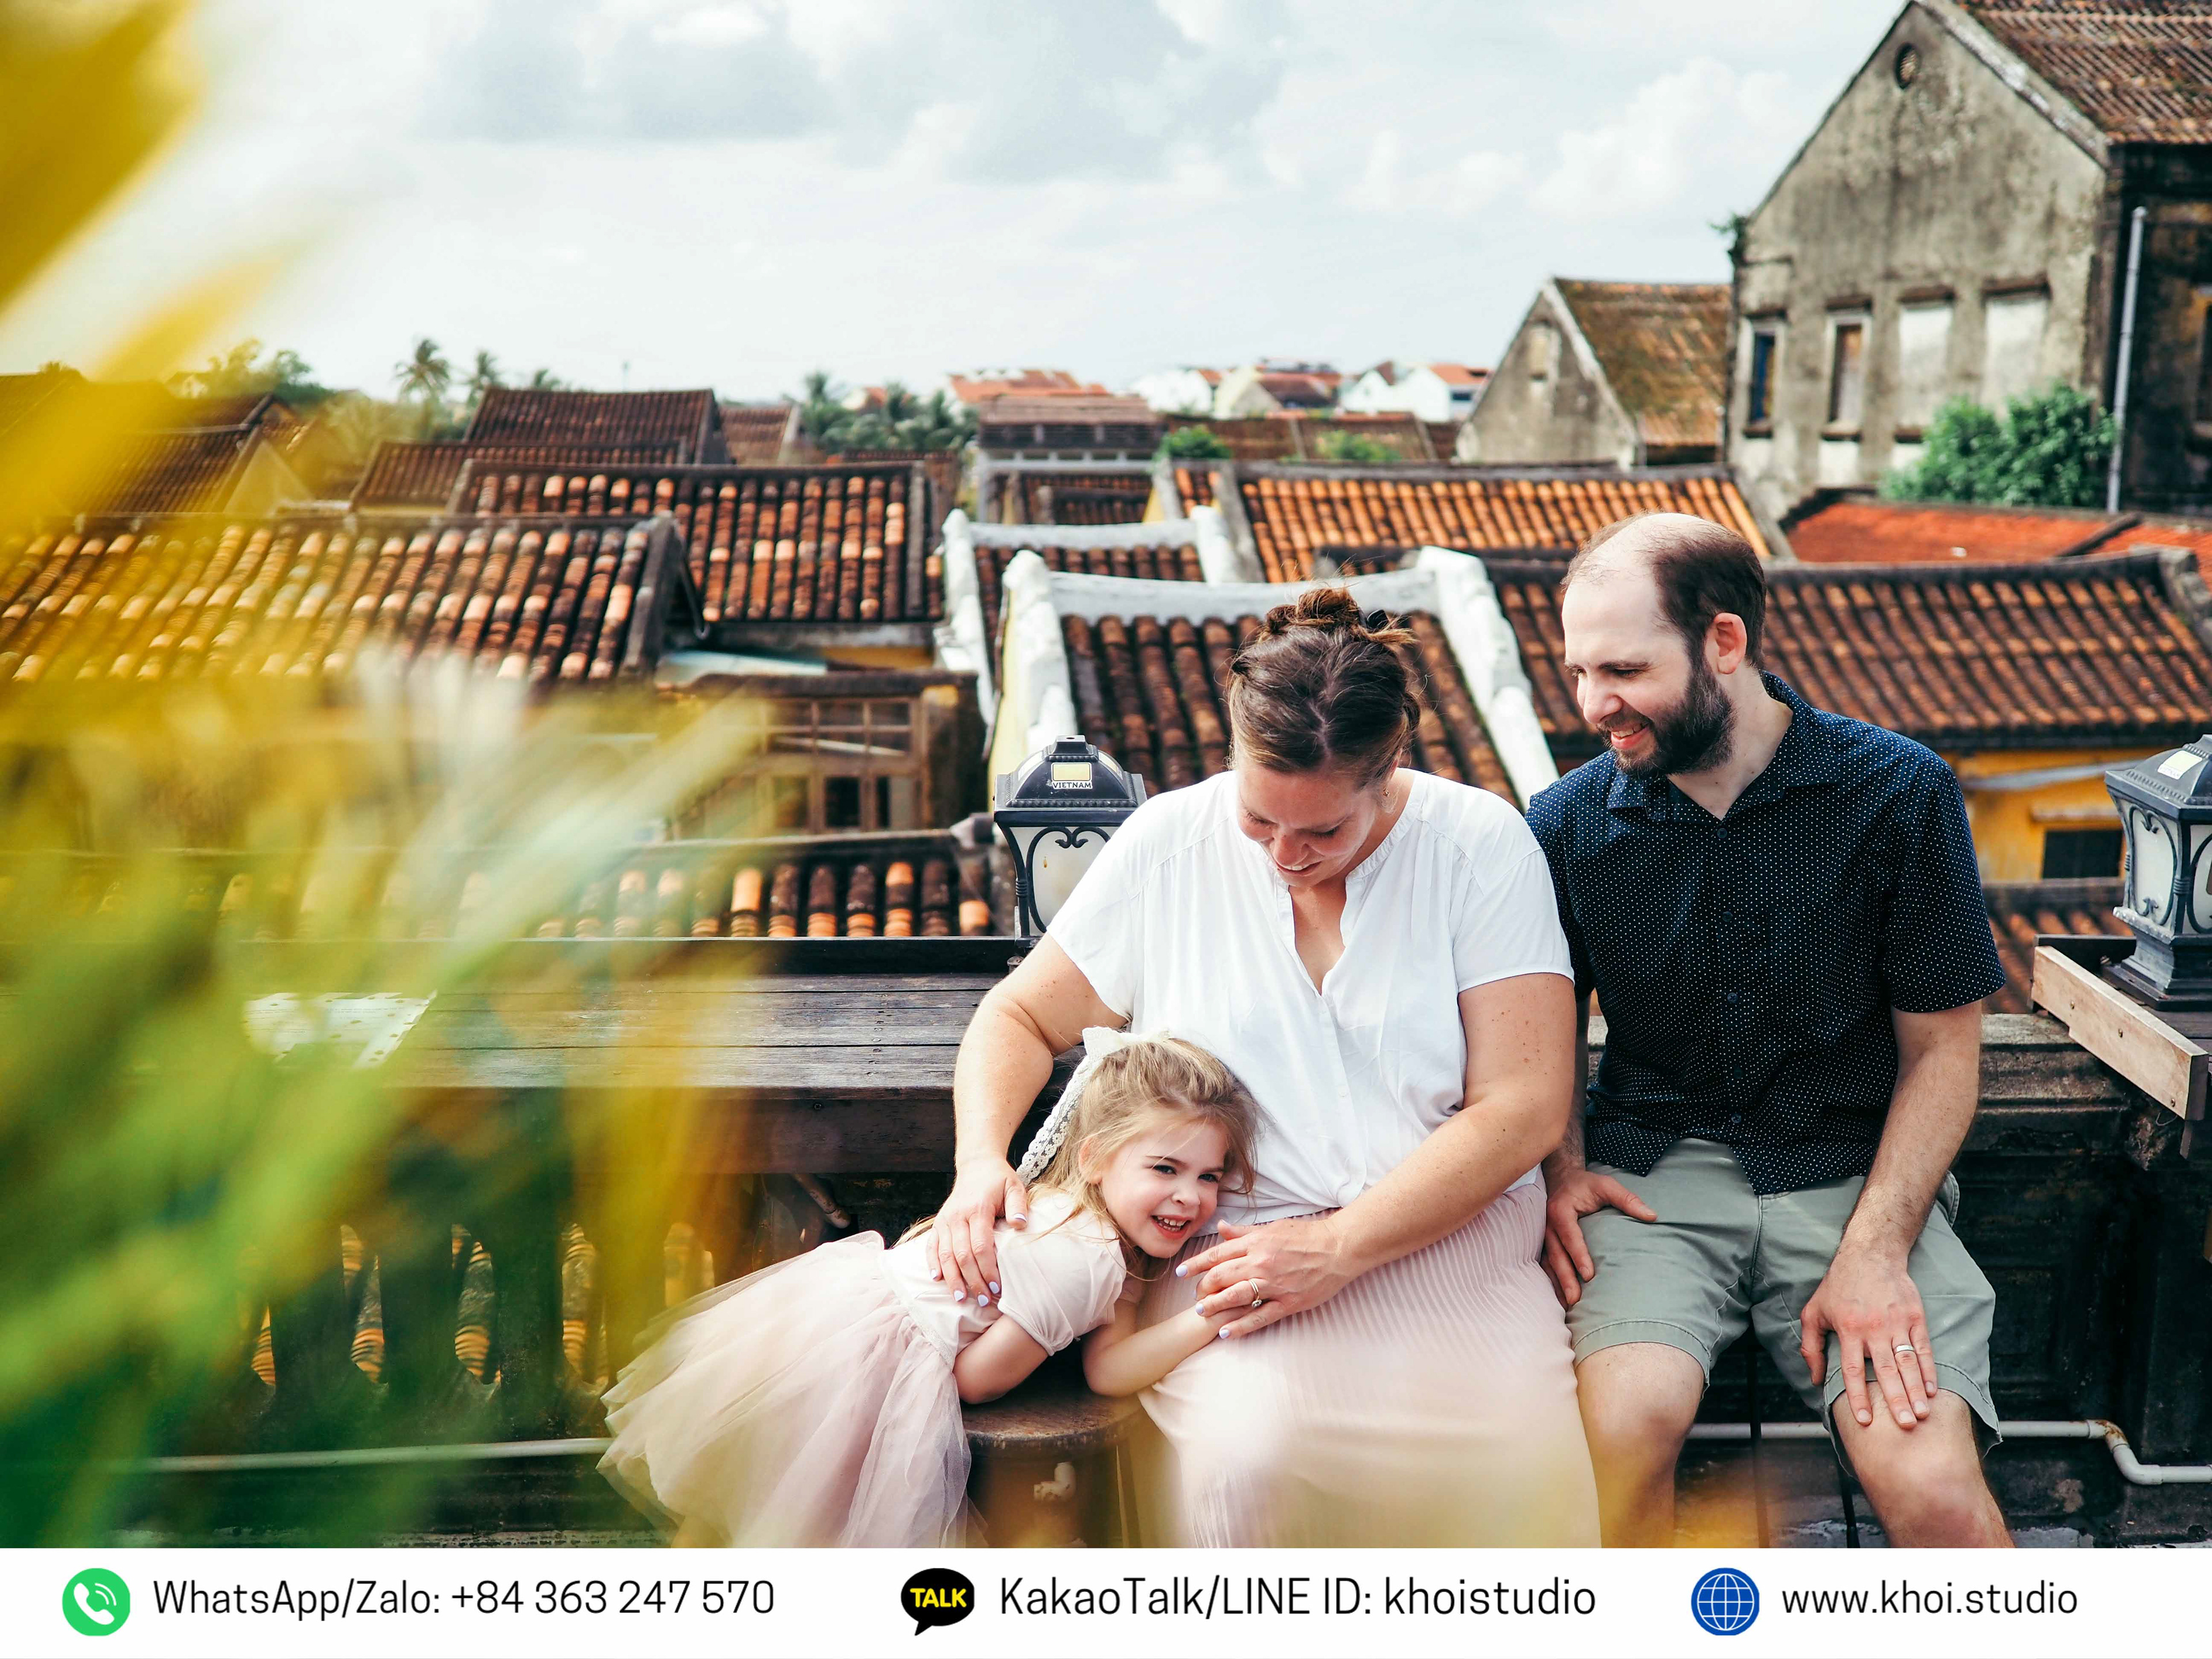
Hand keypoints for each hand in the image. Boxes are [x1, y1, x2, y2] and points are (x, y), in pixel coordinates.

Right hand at [929, 1159, 1028, 1304]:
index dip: (987, 1269)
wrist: (976, 1165)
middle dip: (972, 1280)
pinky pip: (931, 1246)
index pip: (980, 1246)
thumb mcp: (1014, 1186)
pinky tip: (937, 1279)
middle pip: (962, 1255)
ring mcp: (945, 1220)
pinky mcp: (938, 1223)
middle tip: (983, 1300)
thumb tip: (1019, 1226)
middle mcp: (957, 1216)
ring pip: (945, 1255)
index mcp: (978, 1208)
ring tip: (960, 1298)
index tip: (997, 1287)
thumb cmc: (999, 1180)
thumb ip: (1018, 1206)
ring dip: (952, 1279)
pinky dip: (933, 1263)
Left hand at [1180, 1216, 1354, 1337]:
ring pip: (1236, 1297)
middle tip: (1194, 1296)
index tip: (1180, 1272)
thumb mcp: (1273, 1228)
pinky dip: (1242, 1326)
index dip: (1196, 1264)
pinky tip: (1226, 1332)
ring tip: (1201, 1312)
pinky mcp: (1289, 1302)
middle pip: (1221, 1276)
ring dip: (1215, 1305)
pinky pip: (1260, 1316)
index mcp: (1256, 1243)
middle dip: (1203, 1287)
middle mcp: (1261, 1263)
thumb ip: (1244, 1232)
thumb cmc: (1308, 1235)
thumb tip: (1221, 1228)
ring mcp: (1274, 1284)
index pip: (1217, 1254)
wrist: (1339, 1248)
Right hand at [1542, 1166, 1656, 1305]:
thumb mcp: (1606, 1185)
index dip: (1578, 1256)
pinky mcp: (1546, 1241)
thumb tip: (1653, 1216)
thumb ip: (1627, 1199)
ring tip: (1568, 1304)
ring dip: (1557, 1283)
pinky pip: (1547, 1262)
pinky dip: (1553, 1280)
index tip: (1589, 1276)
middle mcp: (1549, 1224)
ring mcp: (1544, 1234)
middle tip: (1576, 1299)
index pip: (1570, 1236)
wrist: (1561, 1178)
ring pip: (1549, 1262)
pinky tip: (1560, 1296)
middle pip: (1557, 1255)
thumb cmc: (1586, 1184)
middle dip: (1565, 1278)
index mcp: (1562, 1211)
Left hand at [1799, 1244, 1938, 1430]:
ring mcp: (1897, 1323)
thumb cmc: (1838, 1285)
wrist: (1871, 1254)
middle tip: (1905, 1426)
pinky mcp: (1915, 1318)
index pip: (1852, 1370)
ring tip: (1921, 1415)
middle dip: (1895, 1400)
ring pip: (1907, 1363)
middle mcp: (1873, 1329)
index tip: (1865, 1420)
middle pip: (1885, 1371)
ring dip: (1915, 1391)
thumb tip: (1814, 1379)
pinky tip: (1931, 1390)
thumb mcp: (1814, 1311)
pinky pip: (1923, 1349)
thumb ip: (1811, 1346)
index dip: (1858, 1396)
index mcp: (1848, 1330)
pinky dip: (1928, 1370)